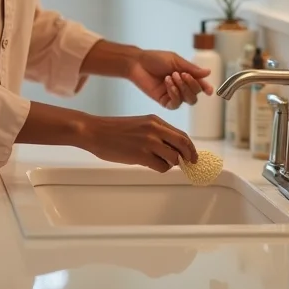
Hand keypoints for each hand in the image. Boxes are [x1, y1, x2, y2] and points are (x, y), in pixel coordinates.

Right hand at [80, 113, 197, 172]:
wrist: (95, 132)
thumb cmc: (114, 130)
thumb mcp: (140, 124)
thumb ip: (156, 133)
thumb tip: (171, 149)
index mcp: (155, 120)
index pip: (181, 134)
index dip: (190, 147)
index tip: (193, 156)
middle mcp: (155, 129)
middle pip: (183, 144)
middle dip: (190, 156)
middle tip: (190, 164)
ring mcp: (149, 142)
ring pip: (173, 158)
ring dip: (171, 164)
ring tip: (160, 163)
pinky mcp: (141, 155)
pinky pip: (161, 166)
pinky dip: (160, 168)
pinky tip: (150, 165)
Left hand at [127, 50, 213, 109]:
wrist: (137, 63)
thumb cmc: (155, 59)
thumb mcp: (175, 60)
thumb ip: (191, 68)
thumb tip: (208, 72)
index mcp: (186, 76)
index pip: (200, 85)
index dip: (206, 88)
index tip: (209, 90)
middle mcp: (181, 87)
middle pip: (195, 94)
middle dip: (192, 85)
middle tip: (182, 74)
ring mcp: (173, 95)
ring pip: (188, 100)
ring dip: (183, 88)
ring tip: (172, 76)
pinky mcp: (164, 101)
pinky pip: (175, 104)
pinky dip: (174, 94)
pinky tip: (168, 84)